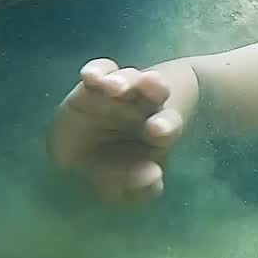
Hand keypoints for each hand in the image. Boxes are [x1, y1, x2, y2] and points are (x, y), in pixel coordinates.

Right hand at [46, 58, 185, 201]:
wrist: (88, 140)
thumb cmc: (116, 164)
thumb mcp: (127, 183)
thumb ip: (139, 187)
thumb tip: (152, 178)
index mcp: (159, 129)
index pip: (168, 125)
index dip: (165, 127)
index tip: (158, 131)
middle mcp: (145, 105)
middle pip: (154, 94)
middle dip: (154, 92)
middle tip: (150, 88)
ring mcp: (122, 89)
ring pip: (128, 79)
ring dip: (124, 80)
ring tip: (115, 87)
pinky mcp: (99, 80)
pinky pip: (100, 71)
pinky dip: (96, 71)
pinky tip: (90, 78)